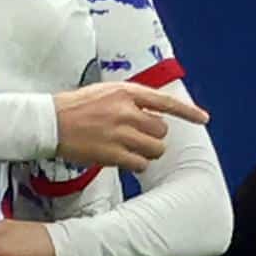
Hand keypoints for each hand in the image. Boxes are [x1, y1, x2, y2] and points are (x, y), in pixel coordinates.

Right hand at [52, 81, 206, 169]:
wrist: (51, 122)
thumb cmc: (76, 108)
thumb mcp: (105, 92)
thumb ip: (130, 100)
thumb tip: (153, 116)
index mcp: (126, 92)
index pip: (165, 102)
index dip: (188, 112)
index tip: (203, 119)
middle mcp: (126, 111)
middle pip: (162, 131)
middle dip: (154, 137)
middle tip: (139, 139)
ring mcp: (119, 132)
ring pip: (154, 149)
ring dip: (147, 153)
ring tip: (131, 150)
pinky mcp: (112, 153)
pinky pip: (140, 163)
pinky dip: (136, 164)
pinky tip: (124, 159)